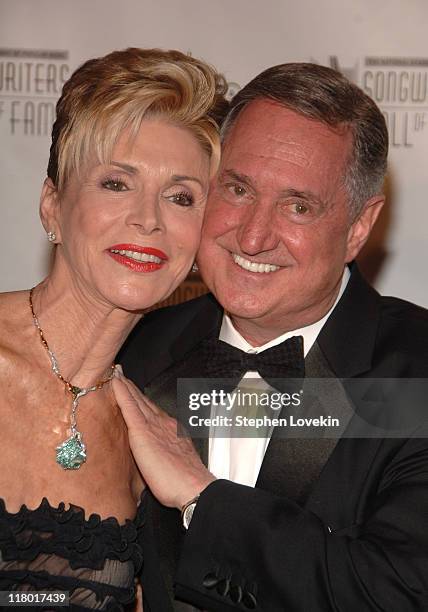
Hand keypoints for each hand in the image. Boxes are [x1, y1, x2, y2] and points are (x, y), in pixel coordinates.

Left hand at [112, 371, 215, 509]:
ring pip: (136, 400)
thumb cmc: (184, 483)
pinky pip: (130, 407)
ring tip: (116, 374)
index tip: (133, 391)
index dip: (141, 400)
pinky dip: (122, 393)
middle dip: (132, 388)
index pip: (152, 412)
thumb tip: (158, 461)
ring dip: (125, 386)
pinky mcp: (143, 432)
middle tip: (121, 374)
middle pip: (144, 402)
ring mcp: (154, 425)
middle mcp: (164, 423)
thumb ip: (165, 456)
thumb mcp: (176, 463)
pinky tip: (115, 383)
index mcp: (171, 430)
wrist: (193, 487)